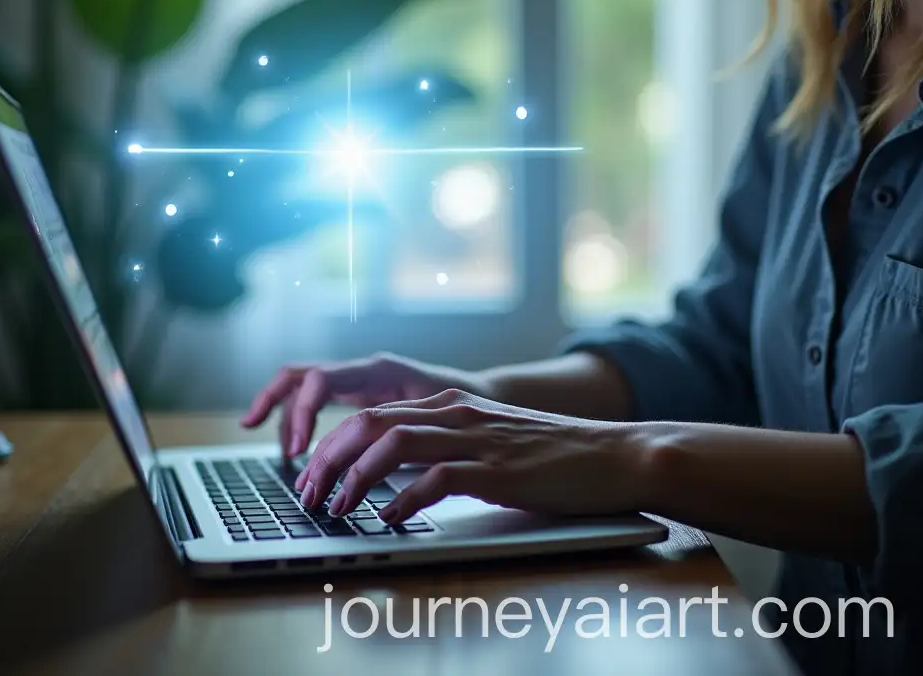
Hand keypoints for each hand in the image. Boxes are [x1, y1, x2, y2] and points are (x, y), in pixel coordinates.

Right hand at [241, 351, 493, 457]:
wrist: (487, 397)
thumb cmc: (467, 407)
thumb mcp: (434, 421)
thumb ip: (398, 439)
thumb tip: (366, 468)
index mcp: (378, 371)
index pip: (320, 380)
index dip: (301, 414)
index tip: (297, 453)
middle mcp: (363, 370)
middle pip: (299, 373)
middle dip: (275, 404)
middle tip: (265, 438)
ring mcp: (360, 379)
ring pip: (304, 384)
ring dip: (286, 415)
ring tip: (284, 453)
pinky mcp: (362, 392)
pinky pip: (319, 397)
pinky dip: (302, 417)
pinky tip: (298, 446)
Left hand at [292, 388, 648, 524]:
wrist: (615, 454)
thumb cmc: (555, 455)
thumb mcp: (492, 439)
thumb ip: (449, 447)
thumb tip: (399, 477)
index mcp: (452, 404)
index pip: (375, 415)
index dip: (335, 444)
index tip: (314, 475)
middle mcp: (458, 413)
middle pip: (372, 423)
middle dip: (330, 457)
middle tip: (308, 493)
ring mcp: (477, 439)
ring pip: (394, 444)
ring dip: (354, 477)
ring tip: (335, 507)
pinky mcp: (498, 470)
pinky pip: (436, 479)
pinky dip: (403, 498)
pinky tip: (387, 519)